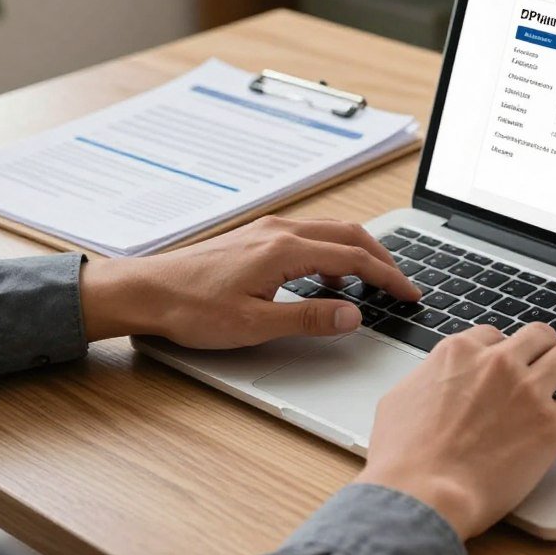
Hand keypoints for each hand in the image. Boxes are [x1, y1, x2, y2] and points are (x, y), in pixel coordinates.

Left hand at [79, 216, 419, 346]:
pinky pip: (310, 234)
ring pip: (331, 230)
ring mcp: (268, 230)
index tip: (409, 293)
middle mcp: (281, 230)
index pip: (354, 258)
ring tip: (372, 281)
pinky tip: (328, 276)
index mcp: (285, 250)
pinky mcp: (257, 236)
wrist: (146, 291)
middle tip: (401, 285)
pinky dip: (333, 250)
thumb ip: (309, 318)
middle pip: (350, 235)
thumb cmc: (191, 308)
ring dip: (358, 251)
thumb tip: (353, 315)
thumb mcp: (254, 324)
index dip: (388, 277)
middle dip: (382, 258)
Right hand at [357, 323, 555, 538]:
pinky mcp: (551, 424)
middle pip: (538, 335)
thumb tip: (431, 381)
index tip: (510, 365)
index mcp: (459, 353)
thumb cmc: (403, 458)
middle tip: (550, 367)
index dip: (504, 350)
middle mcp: (497, 362)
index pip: (493, 335)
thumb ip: (425, 380)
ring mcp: (527, 390)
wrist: (422, 493)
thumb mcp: (399, 400)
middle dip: (545, 349)